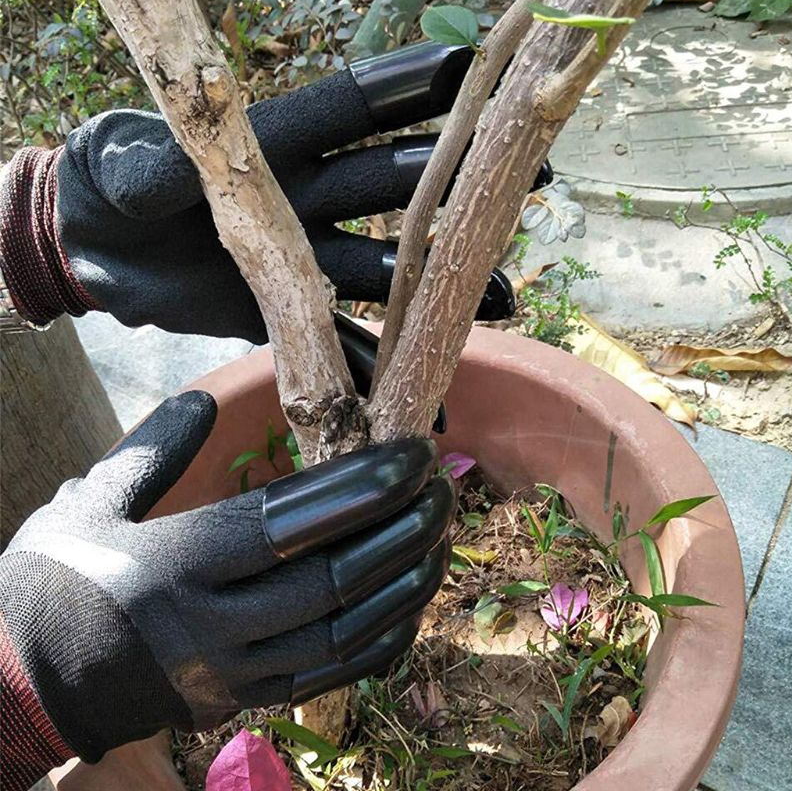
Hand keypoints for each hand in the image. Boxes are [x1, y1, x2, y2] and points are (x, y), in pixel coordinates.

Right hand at [0, 391, 453, 760]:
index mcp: (174, 565)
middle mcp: (212, 626)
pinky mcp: (248, 701)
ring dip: (406, 581)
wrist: (31, 685)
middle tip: (441, 486)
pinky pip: (334, 675)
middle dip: (402, 529)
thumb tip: (205, 401)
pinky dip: (385, 637)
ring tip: (441, 534)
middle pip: (333, 579)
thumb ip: (153, 449)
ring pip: (345, 633)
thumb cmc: (57, 583)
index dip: (361, 488)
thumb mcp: (88, 503)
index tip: (412, 454)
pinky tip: (413, 599)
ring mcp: (236, 674)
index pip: (289, 525)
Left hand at [44, 42, 550, 339]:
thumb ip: (152, 169)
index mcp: (270, 150)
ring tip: (497, 295)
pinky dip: (381, 364)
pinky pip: (344, 340)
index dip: (403, 94)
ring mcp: (304, 260)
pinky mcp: (288, 312)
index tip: (466, 75)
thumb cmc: (108, 188)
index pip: (346, 114)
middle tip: (528, 181)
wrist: (98, 251)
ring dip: (441, 282)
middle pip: (390, 193)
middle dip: (454, 187)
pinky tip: (423, 382)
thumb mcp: (122, 167)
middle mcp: (304, 202)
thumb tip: (163, 167)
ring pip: (387, 269)